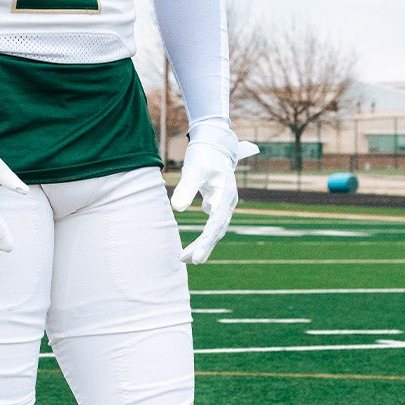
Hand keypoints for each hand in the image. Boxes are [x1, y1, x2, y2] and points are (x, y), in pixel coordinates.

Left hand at [170, 123, 258, 264]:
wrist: (214, 142)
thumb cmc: (203, 155)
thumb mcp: (193, 170)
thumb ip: (186, 189)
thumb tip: (177, 209)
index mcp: (225, 195)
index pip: (216, 225)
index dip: (206, 242)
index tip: (196, 258)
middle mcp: (228, 202)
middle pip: (217, 231)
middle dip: (203, 247)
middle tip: (186, 261)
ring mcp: (224, 203)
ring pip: (215, 229)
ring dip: (202, 244)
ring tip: (184, 258)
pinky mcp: (218, 202)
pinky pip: (212, 224)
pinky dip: (203, 236)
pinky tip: (193, 246)